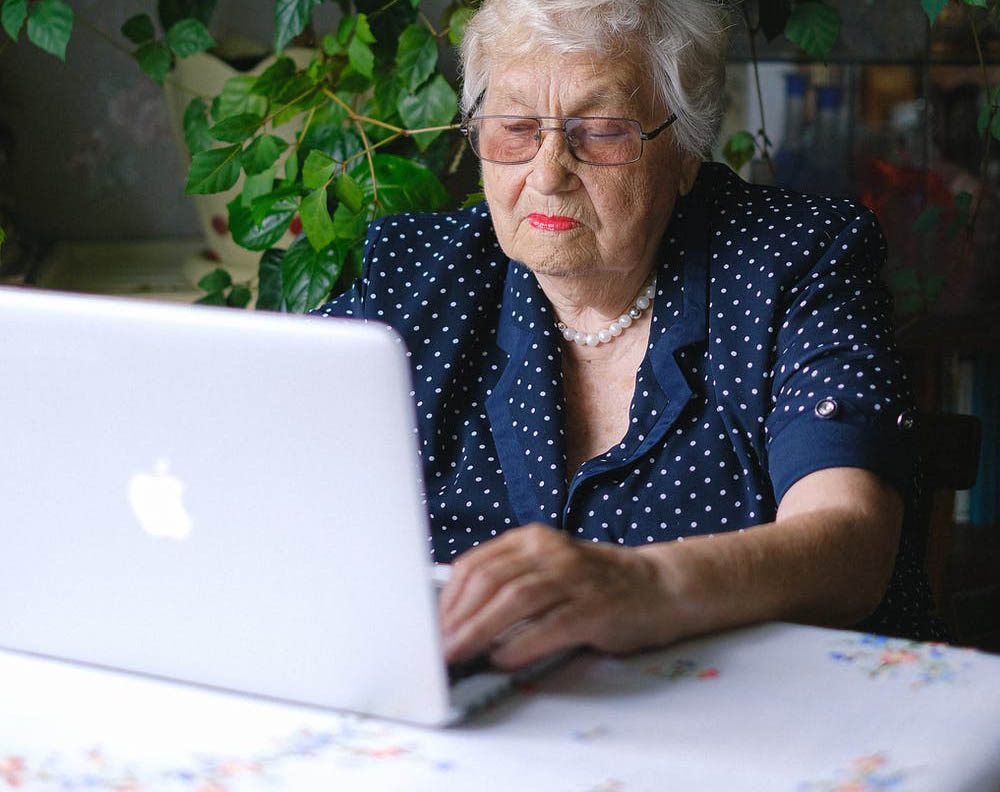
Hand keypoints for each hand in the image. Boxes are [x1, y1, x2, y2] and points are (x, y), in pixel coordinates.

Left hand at [438, 523, 675, 668]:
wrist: (660, 587)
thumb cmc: (595, 585)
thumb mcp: (548, 569)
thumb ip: (509, 583)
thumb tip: (455, 620)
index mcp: (533, 539)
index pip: (476, 564)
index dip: (448, 598)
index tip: (432, 627)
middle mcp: (552, 551)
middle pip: (490, 581)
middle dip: (457, 618)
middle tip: (438, 648)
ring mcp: (576, 577)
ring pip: (515, 599)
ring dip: (480, 630)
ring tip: (460, 655)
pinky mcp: (597, 607)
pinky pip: (551, 624)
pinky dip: (522, 643)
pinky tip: (503, 659)